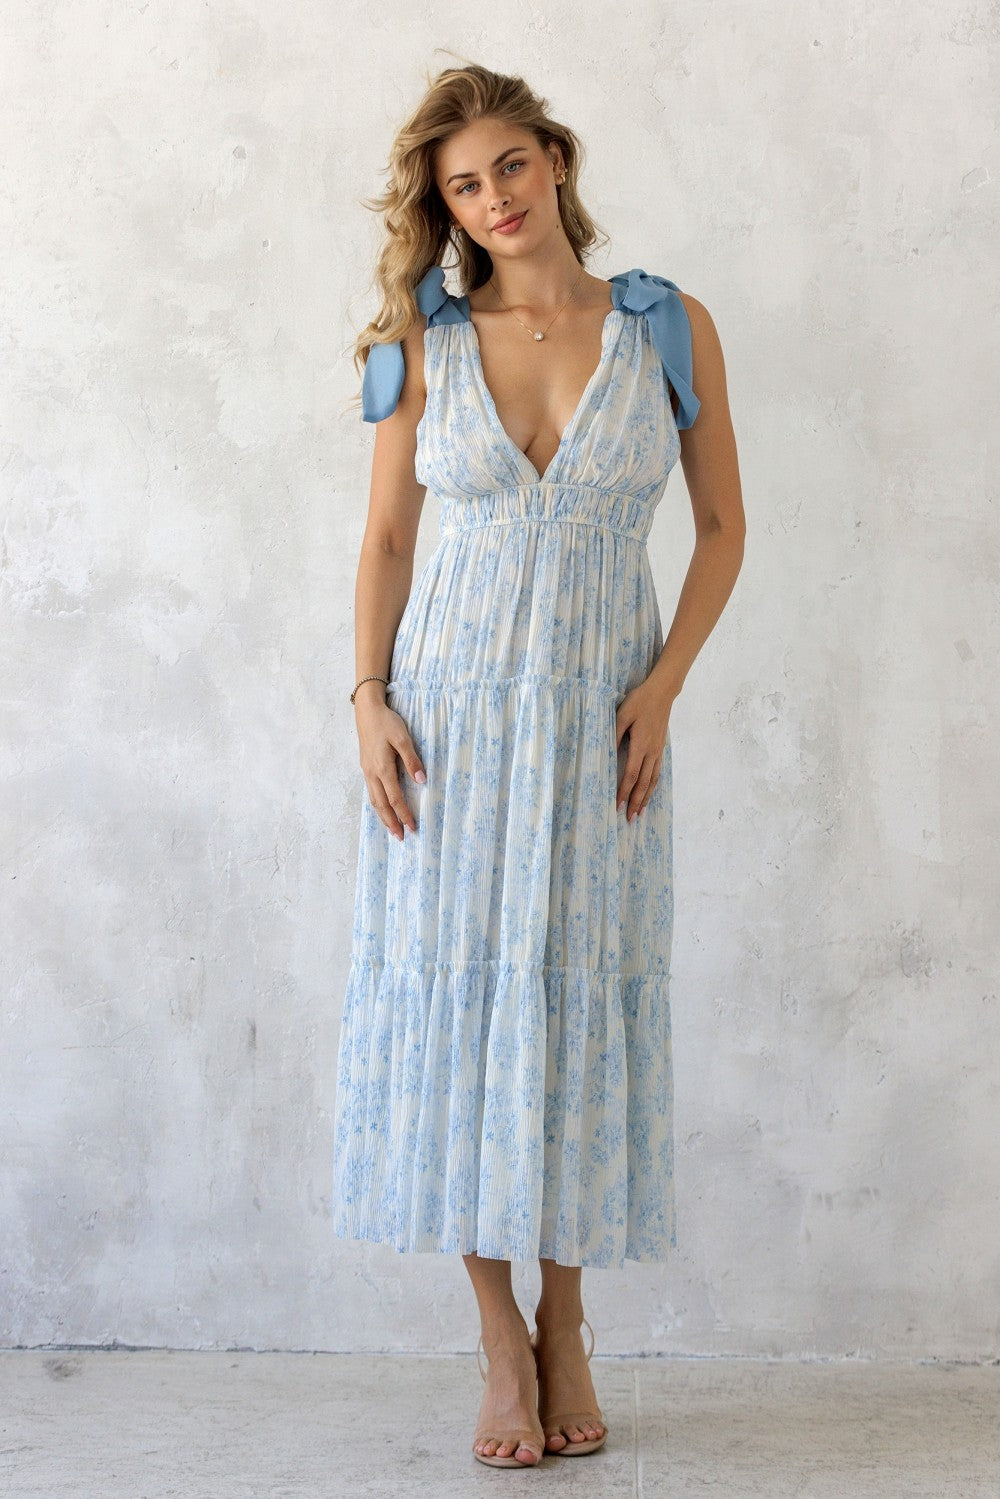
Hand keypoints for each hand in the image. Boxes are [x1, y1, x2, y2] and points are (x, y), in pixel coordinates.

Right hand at [354, 699, 425, 840]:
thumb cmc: (386, 723)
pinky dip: (377, 805)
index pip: (395, 798)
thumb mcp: (403, 738)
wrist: (367, 711)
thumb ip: (412, 760)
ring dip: (383, 816)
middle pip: (381, 805)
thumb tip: (421, 781)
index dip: (404, 814)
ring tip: (391, 829)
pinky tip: (382, 809)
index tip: (413, 827)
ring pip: (374, 800)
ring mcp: (367, 771)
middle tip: (400, 838)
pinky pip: (371, 792)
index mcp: (382, 768)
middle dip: (391, 822)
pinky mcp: (365, 767)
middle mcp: (372, 773)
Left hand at [614, 677, 674, 820]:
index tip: (617, 805)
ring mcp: (658, 751)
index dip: (624, 791)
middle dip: (636, 802)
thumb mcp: (622, 714)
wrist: (662, 692)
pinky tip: (649, 792)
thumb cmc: (639, 701)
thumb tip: (607, 752)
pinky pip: (657, 772)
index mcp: (640, 744)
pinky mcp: (660, 748)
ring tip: (640, 812)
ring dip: (646, 797)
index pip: (631, 774)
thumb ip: (614, 732)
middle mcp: (651, 751)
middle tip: (630, 819)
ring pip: (653, 780)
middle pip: (643, 783)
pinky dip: (653, 786)